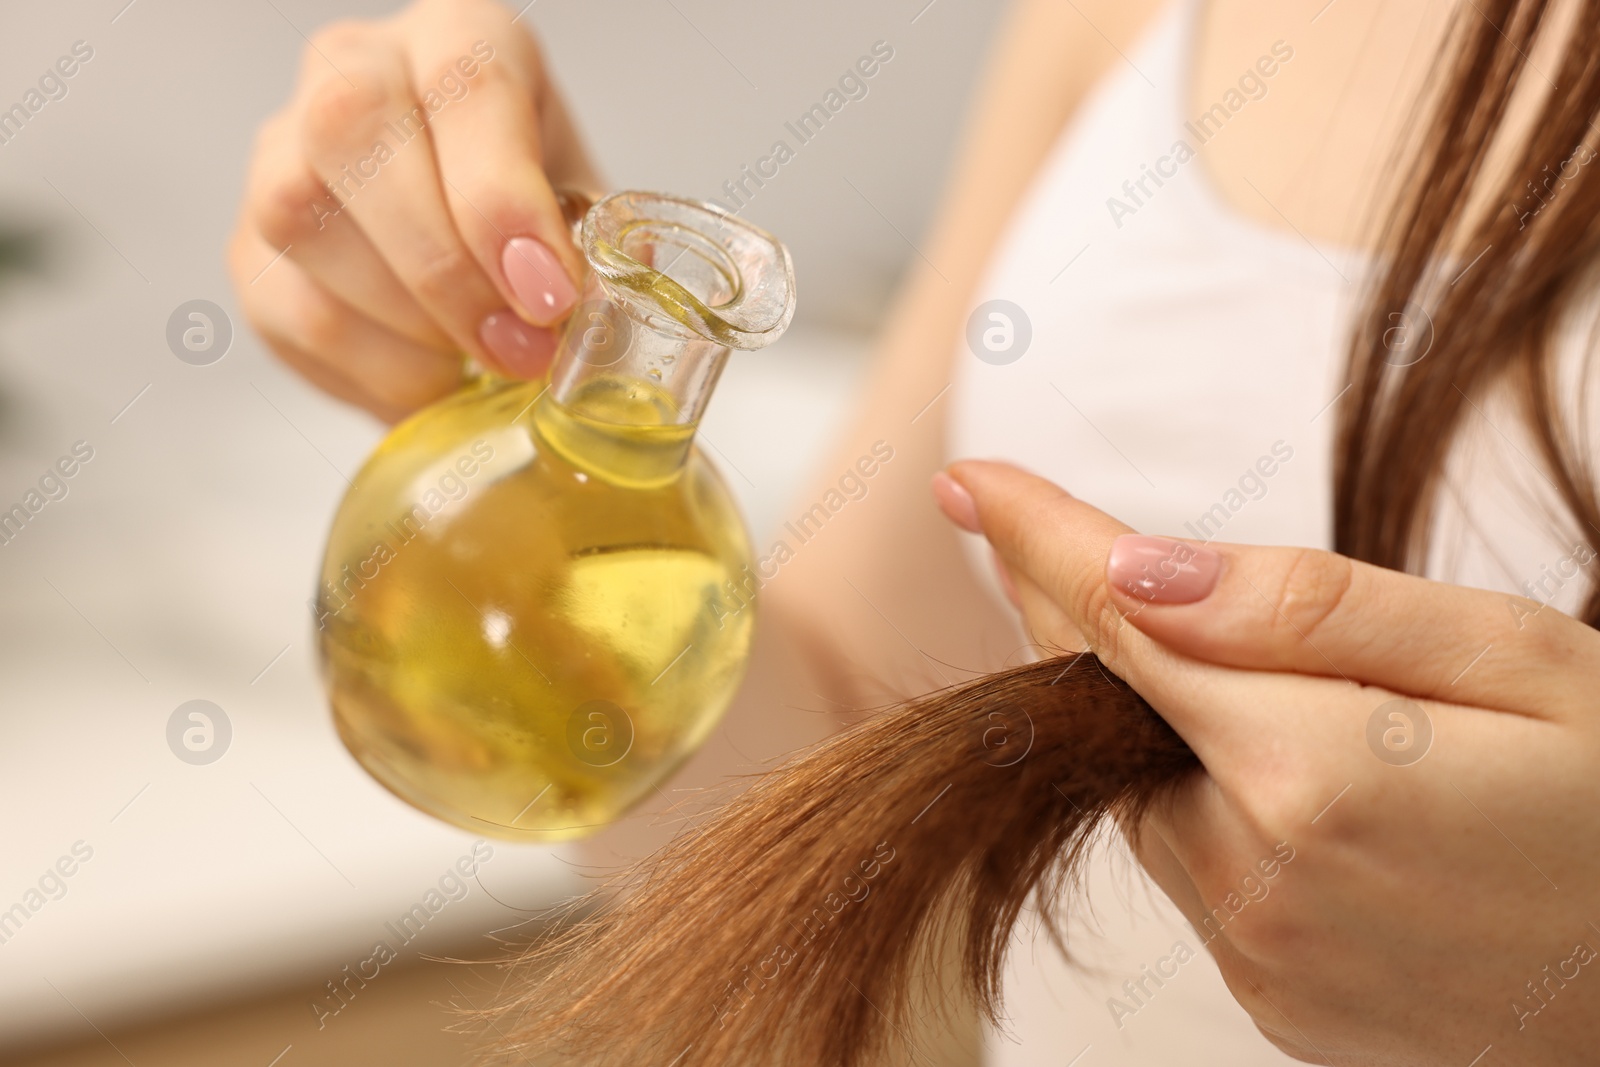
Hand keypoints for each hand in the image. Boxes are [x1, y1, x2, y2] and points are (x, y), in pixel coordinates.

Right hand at [228, 0, 600, 420]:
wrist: (469, 247)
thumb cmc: (535, 217)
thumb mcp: (587, 213)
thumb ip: (597, 254)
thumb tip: (603, 322)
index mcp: (461, 36)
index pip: (464, 87)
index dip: (503, 201)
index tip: (550, 295)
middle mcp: (355, 68)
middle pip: (355, 133)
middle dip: (445, 267)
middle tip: (516, 350)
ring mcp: (282, 153)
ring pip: (306, 224)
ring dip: (409, 325)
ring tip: (480, 365)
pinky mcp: (250, 248)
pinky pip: (292, 311)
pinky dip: (373, 368)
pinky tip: (433, 379)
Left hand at [935, 461, 1599, 1065]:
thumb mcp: (1510, 660)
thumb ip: (1311, 612)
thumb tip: (1133, 567)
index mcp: (1310, 777)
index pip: (1121, 623)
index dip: (1038, 538)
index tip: (966, 481)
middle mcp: (1257, 884)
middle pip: (1109, 714)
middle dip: (1076, 614)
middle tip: (1032, 529)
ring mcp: (1263, 958)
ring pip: (1141, 796)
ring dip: (1140, 712)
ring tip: (1156, 627)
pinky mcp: (1279, 1002)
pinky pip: (1195, 872)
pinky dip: (1196, 798)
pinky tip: (1253, 759)